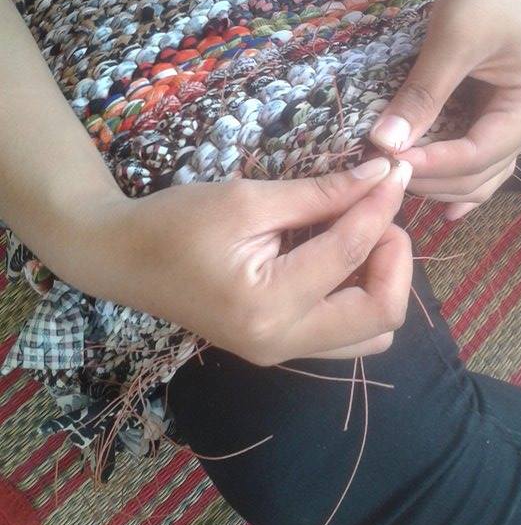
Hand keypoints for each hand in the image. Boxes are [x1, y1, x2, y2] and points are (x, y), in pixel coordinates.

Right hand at [51, 157, 413, 364]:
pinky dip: (359, 296)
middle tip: (378, 214)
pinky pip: (345, 335)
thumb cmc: (175, 223)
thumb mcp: (249, 199)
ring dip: (382, 283)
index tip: (395, 172)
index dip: (381, 205)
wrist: (122, 259)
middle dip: (395, 259)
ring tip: (361, 236)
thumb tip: (382, 175)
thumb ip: (321, 194)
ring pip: (371, 334)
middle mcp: (282, 343)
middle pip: (382, 316)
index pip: (351, 253)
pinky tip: (341, 258)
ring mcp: (282, 352)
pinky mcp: (281, 348)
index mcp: (269, 305)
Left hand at [370, 0, 520, 218]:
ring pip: (482, 168)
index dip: (431, 166)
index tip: (386, 164)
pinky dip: (454, 167)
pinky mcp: (502, 102)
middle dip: (433, 178)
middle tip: (381, 174)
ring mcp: (520, 113)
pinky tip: (432, 188)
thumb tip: (384, 143)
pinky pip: (479, 148)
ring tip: (398, 182)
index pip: (477, 156)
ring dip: (442, 179)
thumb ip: (422, 94)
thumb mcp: (454, 37)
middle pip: (481, 172)